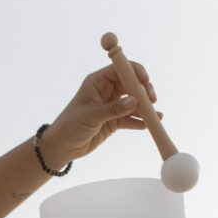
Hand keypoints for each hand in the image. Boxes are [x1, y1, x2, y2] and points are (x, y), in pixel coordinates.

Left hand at [45, 62, 162, 162]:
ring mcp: (111, 106)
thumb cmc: (70, 125)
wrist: (62, 147)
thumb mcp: (91, 116)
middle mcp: (106, 91)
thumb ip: (114, 109)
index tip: (145, 80)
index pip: (120, 69)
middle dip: (143, 91)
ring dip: (144, 108)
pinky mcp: (114, 121)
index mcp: (97, 82)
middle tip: (152, 100)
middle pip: (131, 85)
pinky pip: (130, 119)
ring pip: (133, 102)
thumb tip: (135, 101)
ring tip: (154, 115)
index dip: (134, 72)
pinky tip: (149, 124)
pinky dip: (140, 121)